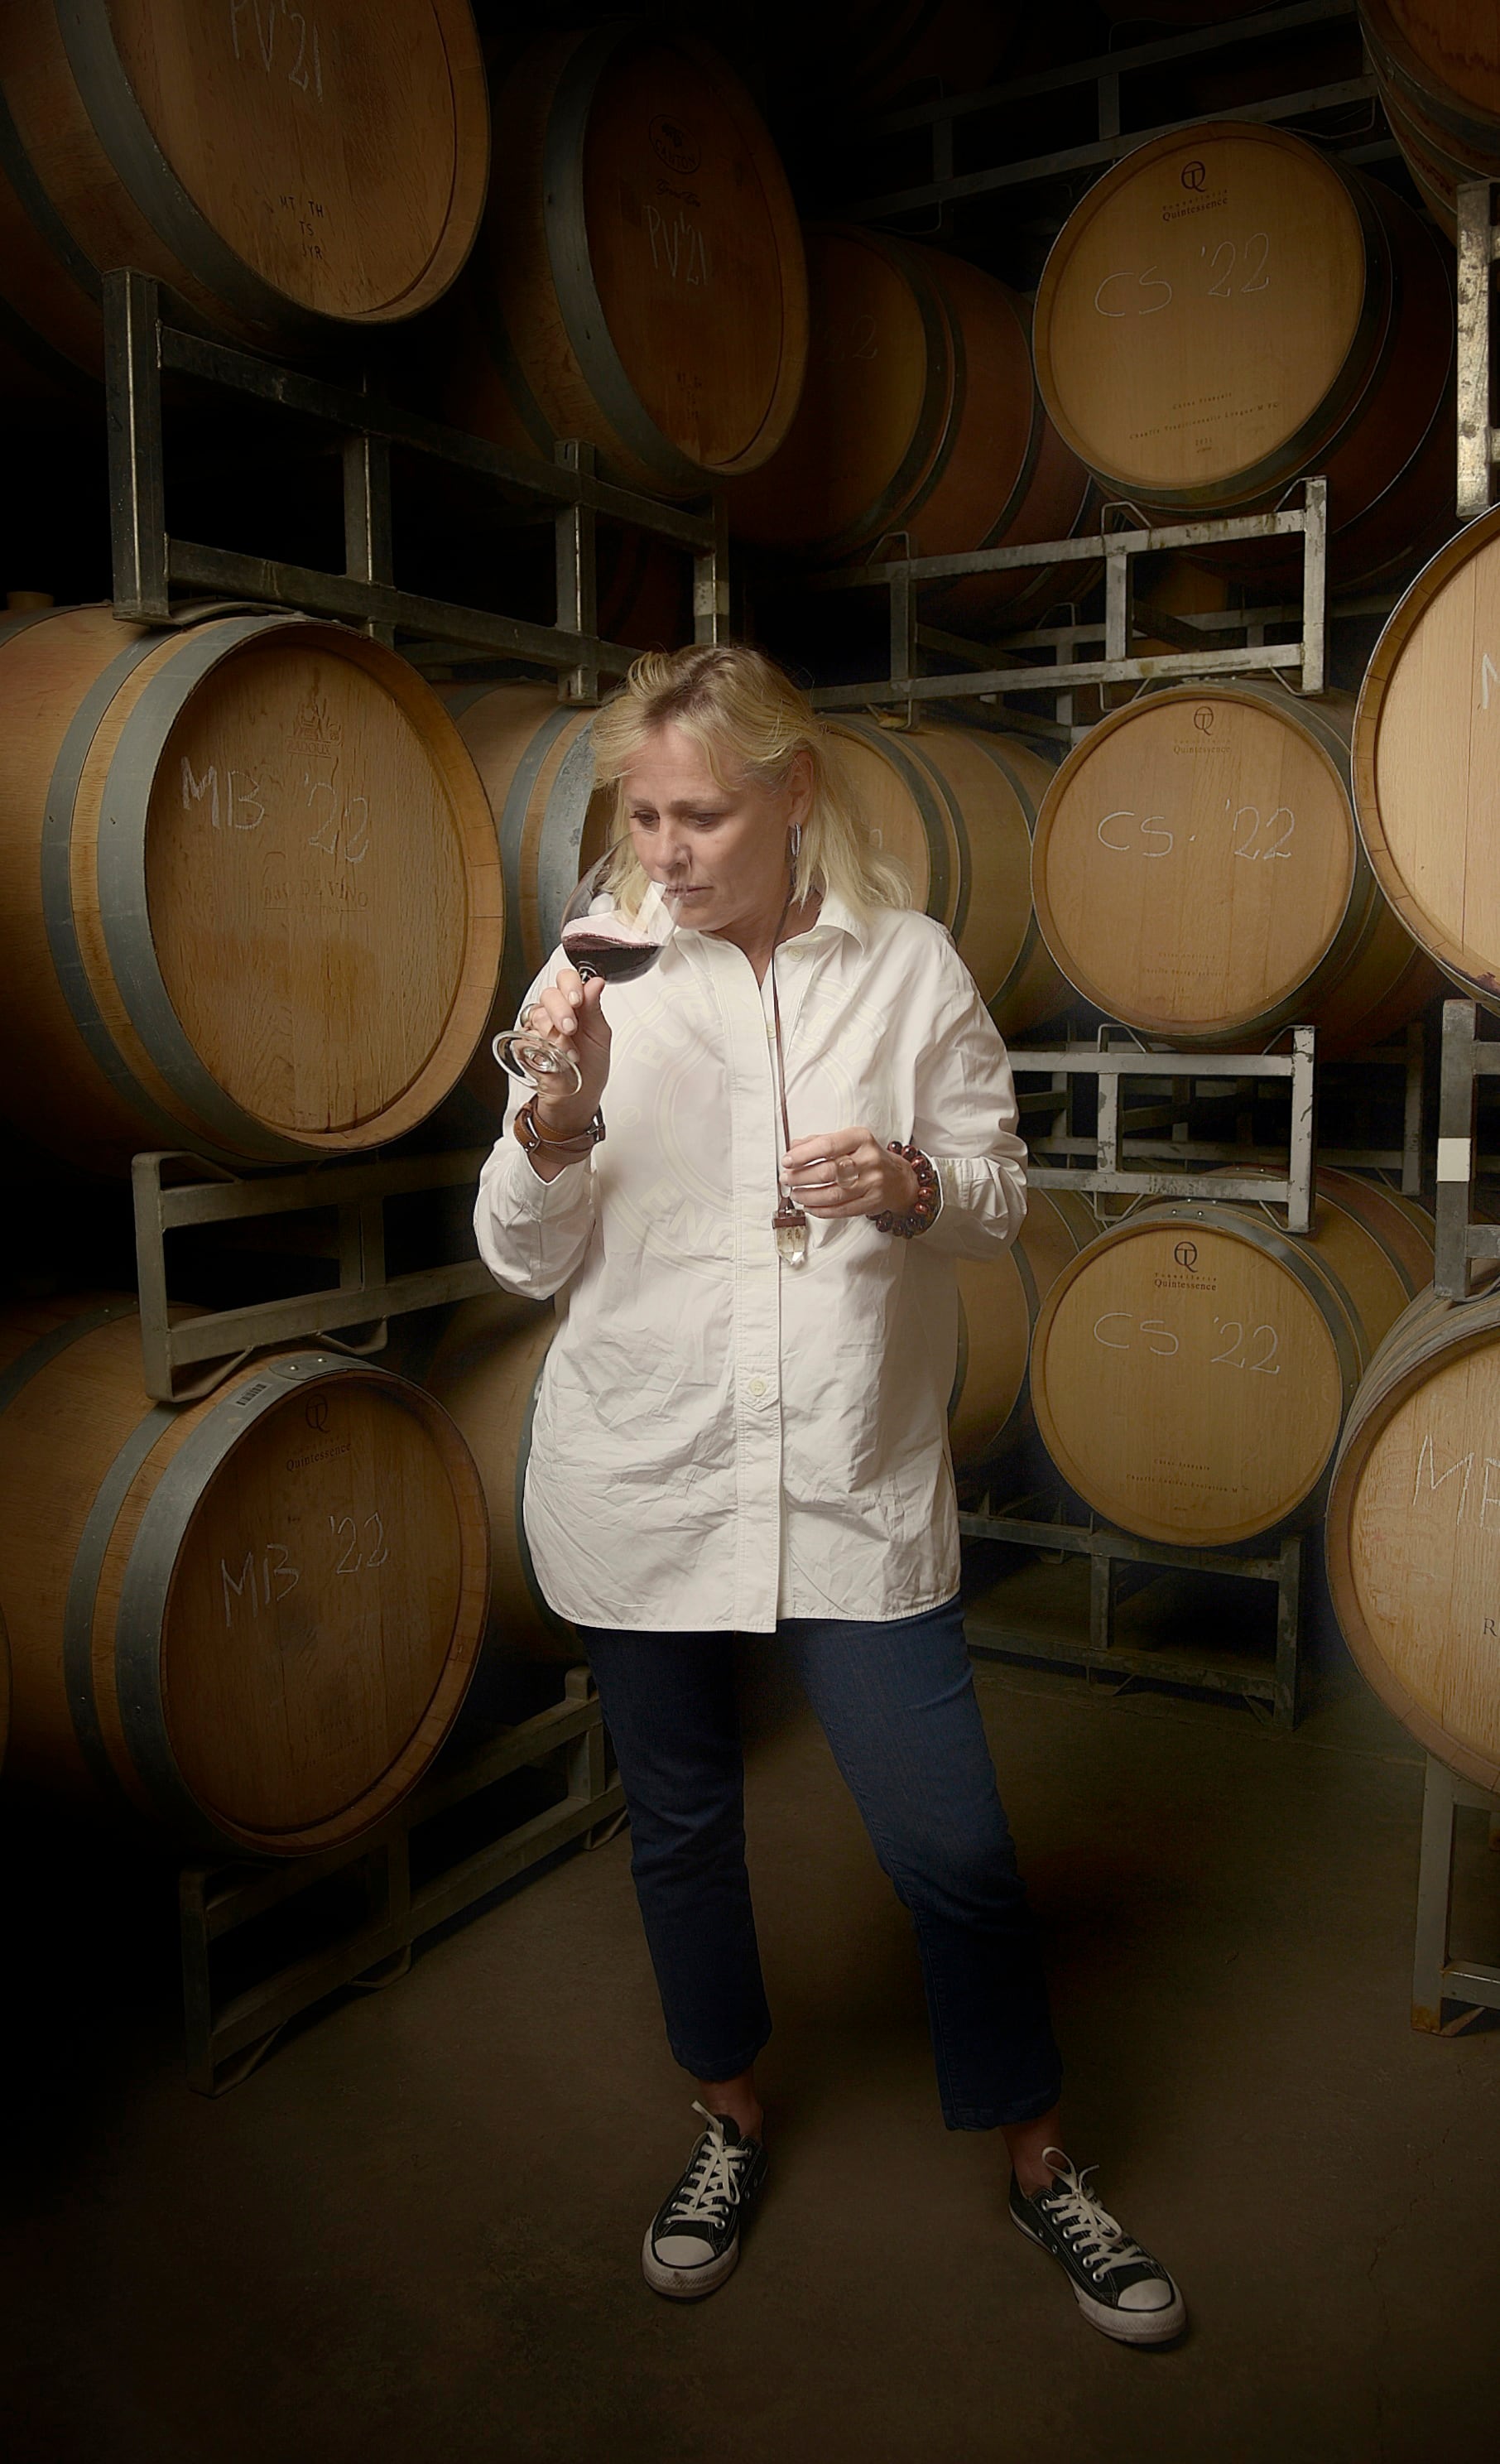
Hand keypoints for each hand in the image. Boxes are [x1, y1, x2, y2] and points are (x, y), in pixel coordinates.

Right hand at [524, 967, 611, 1130]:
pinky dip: (542, 1046)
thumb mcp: (600, 1037)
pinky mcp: (526, 1044)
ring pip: (537, 1014)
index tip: (577, 1000)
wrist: (577, 1099)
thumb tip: (596, 982)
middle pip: (549, 994)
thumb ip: (595, 1008)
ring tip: (569, 1052)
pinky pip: (526, 1036)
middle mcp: (556, 1012)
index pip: (566, 979)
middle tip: (571, 1028)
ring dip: (555, 1034)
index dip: (569, 985)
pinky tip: (555, 1057)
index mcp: (576, 1005)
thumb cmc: (591, 1068)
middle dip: (561, 1010)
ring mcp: (539, 1028)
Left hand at [781, 1128, 918, 1218]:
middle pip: (828, 1171)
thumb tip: (794, 1147)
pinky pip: (841, 1210)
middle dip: (801, 1177)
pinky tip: (809, 1206)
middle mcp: (869, 1160)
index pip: (827, 1145)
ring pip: (833, 1194)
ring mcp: (872, 1183)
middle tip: (787, 1179)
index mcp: (861, 1138)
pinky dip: (821, 1210)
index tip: (787, 1161)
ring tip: (796, 1193)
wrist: (898, 1178)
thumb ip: (820, 1142)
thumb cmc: (868, 1157)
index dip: (803, 1155)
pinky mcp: (872, 1202)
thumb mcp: (849, 1141)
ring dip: (808, 1196)